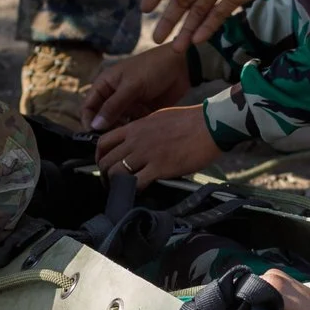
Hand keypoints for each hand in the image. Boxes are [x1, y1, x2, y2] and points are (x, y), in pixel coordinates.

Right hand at [85, 45, 192, 131]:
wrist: (182, 66)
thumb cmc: (154, 67)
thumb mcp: (132, 85)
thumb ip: (113, 106)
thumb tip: (95, 125)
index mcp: (105, 84)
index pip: (88, 106)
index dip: (89, 121)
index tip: (95, 135)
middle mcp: (114, 95)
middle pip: (102, 118)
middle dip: (107, 129)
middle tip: (114, 139)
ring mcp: (128, 104)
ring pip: (118, 124)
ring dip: (123, 129)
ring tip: (131, 133)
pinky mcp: (142, 111)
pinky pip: (133, 124)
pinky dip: (136, 128)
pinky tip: (143, 128)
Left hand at [93, 103, 224, 185]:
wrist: (209, 125)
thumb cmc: (190, 121)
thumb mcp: (159, 118)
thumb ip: (144, 130)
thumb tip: (139, 141)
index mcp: (135, 127)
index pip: (104, 142)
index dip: (100, 156)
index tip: (104, 165)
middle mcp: (136, 140)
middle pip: (106, 160)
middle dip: (105, 175)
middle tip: (111, 183)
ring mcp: (146, 154)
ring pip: (116, 173)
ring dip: (116, 184)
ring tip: (122, 190)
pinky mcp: (159, 167)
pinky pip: (136, 183)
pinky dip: (133, 190)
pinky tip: (139, 192)